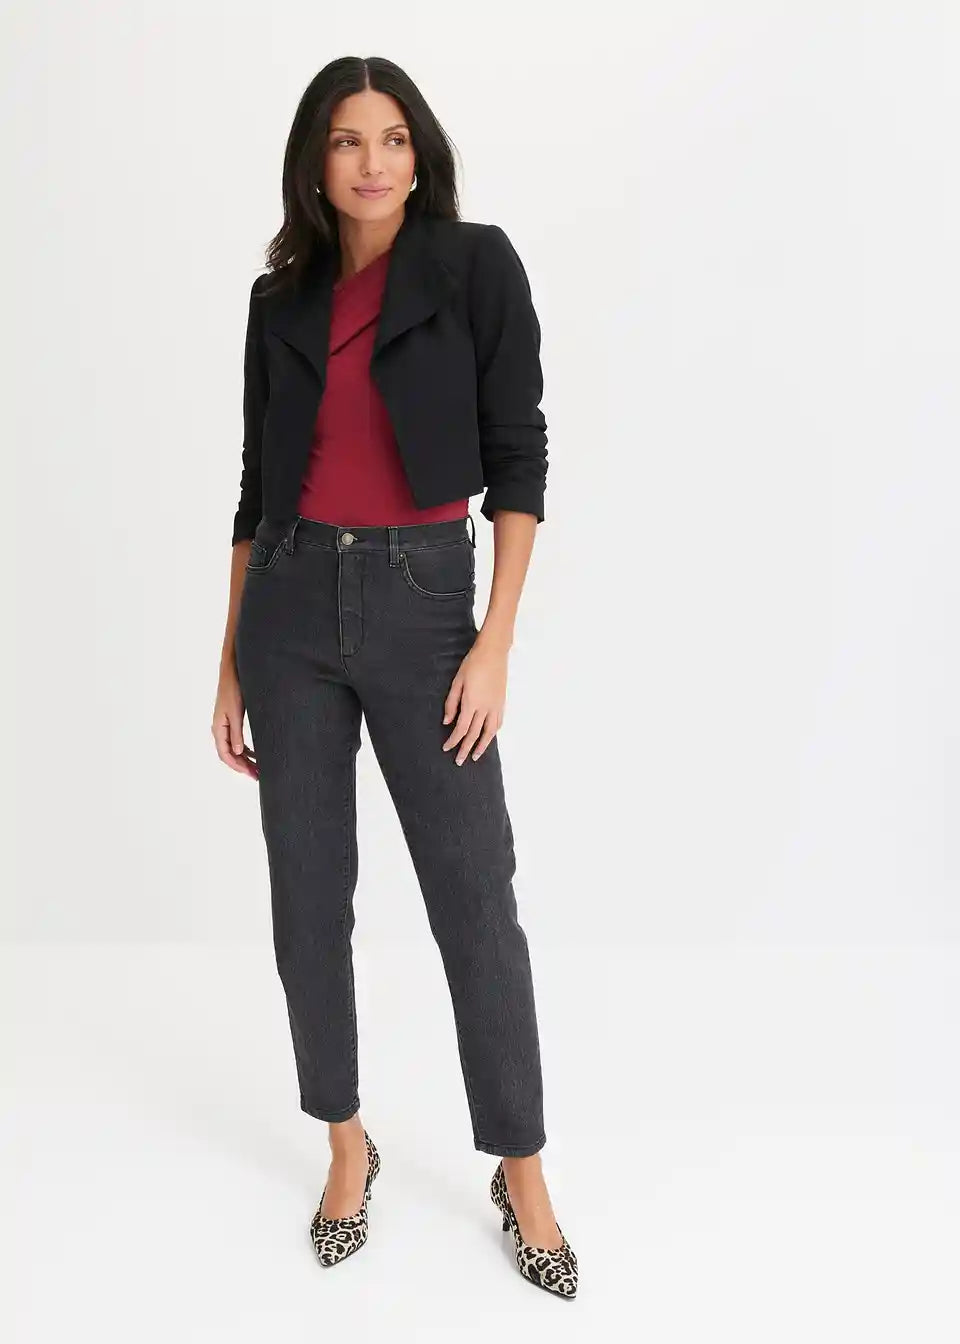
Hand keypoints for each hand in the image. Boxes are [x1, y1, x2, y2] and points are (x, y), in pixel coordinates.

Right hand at [212, 665, 257, 777]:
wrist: (232, 672)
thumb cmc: (233, 689)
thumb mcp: (235, 713)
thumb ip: (236, 733)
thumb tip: (236, 753)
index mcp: (218, 728)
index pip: (225, 754)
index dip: (238, 766)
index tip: (250, 773)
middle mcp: (220, 729)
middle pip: (229, 754)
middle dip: (243, 766)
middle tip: (258, 775)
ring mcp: (225, 725)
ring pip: (234, 749)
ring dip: (245, 759)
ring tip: (258, 768)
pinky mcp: (232, 720)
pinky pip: (237, 741)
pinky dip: (246, 749)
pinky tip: (255, 754)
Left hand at [441, 634, 507, 764]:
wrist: (493, 653)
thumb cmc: (473, 664)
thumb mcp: (457, 682)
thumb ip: (451, 703)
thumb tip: (447, 721)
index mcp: (472, 703)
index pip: (461, 729)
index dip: (453, 741)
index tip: (446, 748)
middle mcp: (485, 708)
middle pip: (474, 734)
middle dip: (465, 749)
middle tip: (460, 761)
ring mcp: (495, 706)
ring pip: (489, 732)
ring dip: (482, 746)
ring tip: (476, 756)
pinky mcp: (502, 702)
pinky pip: (498, 723)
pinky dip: (493, 733)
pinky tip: (488, 737)